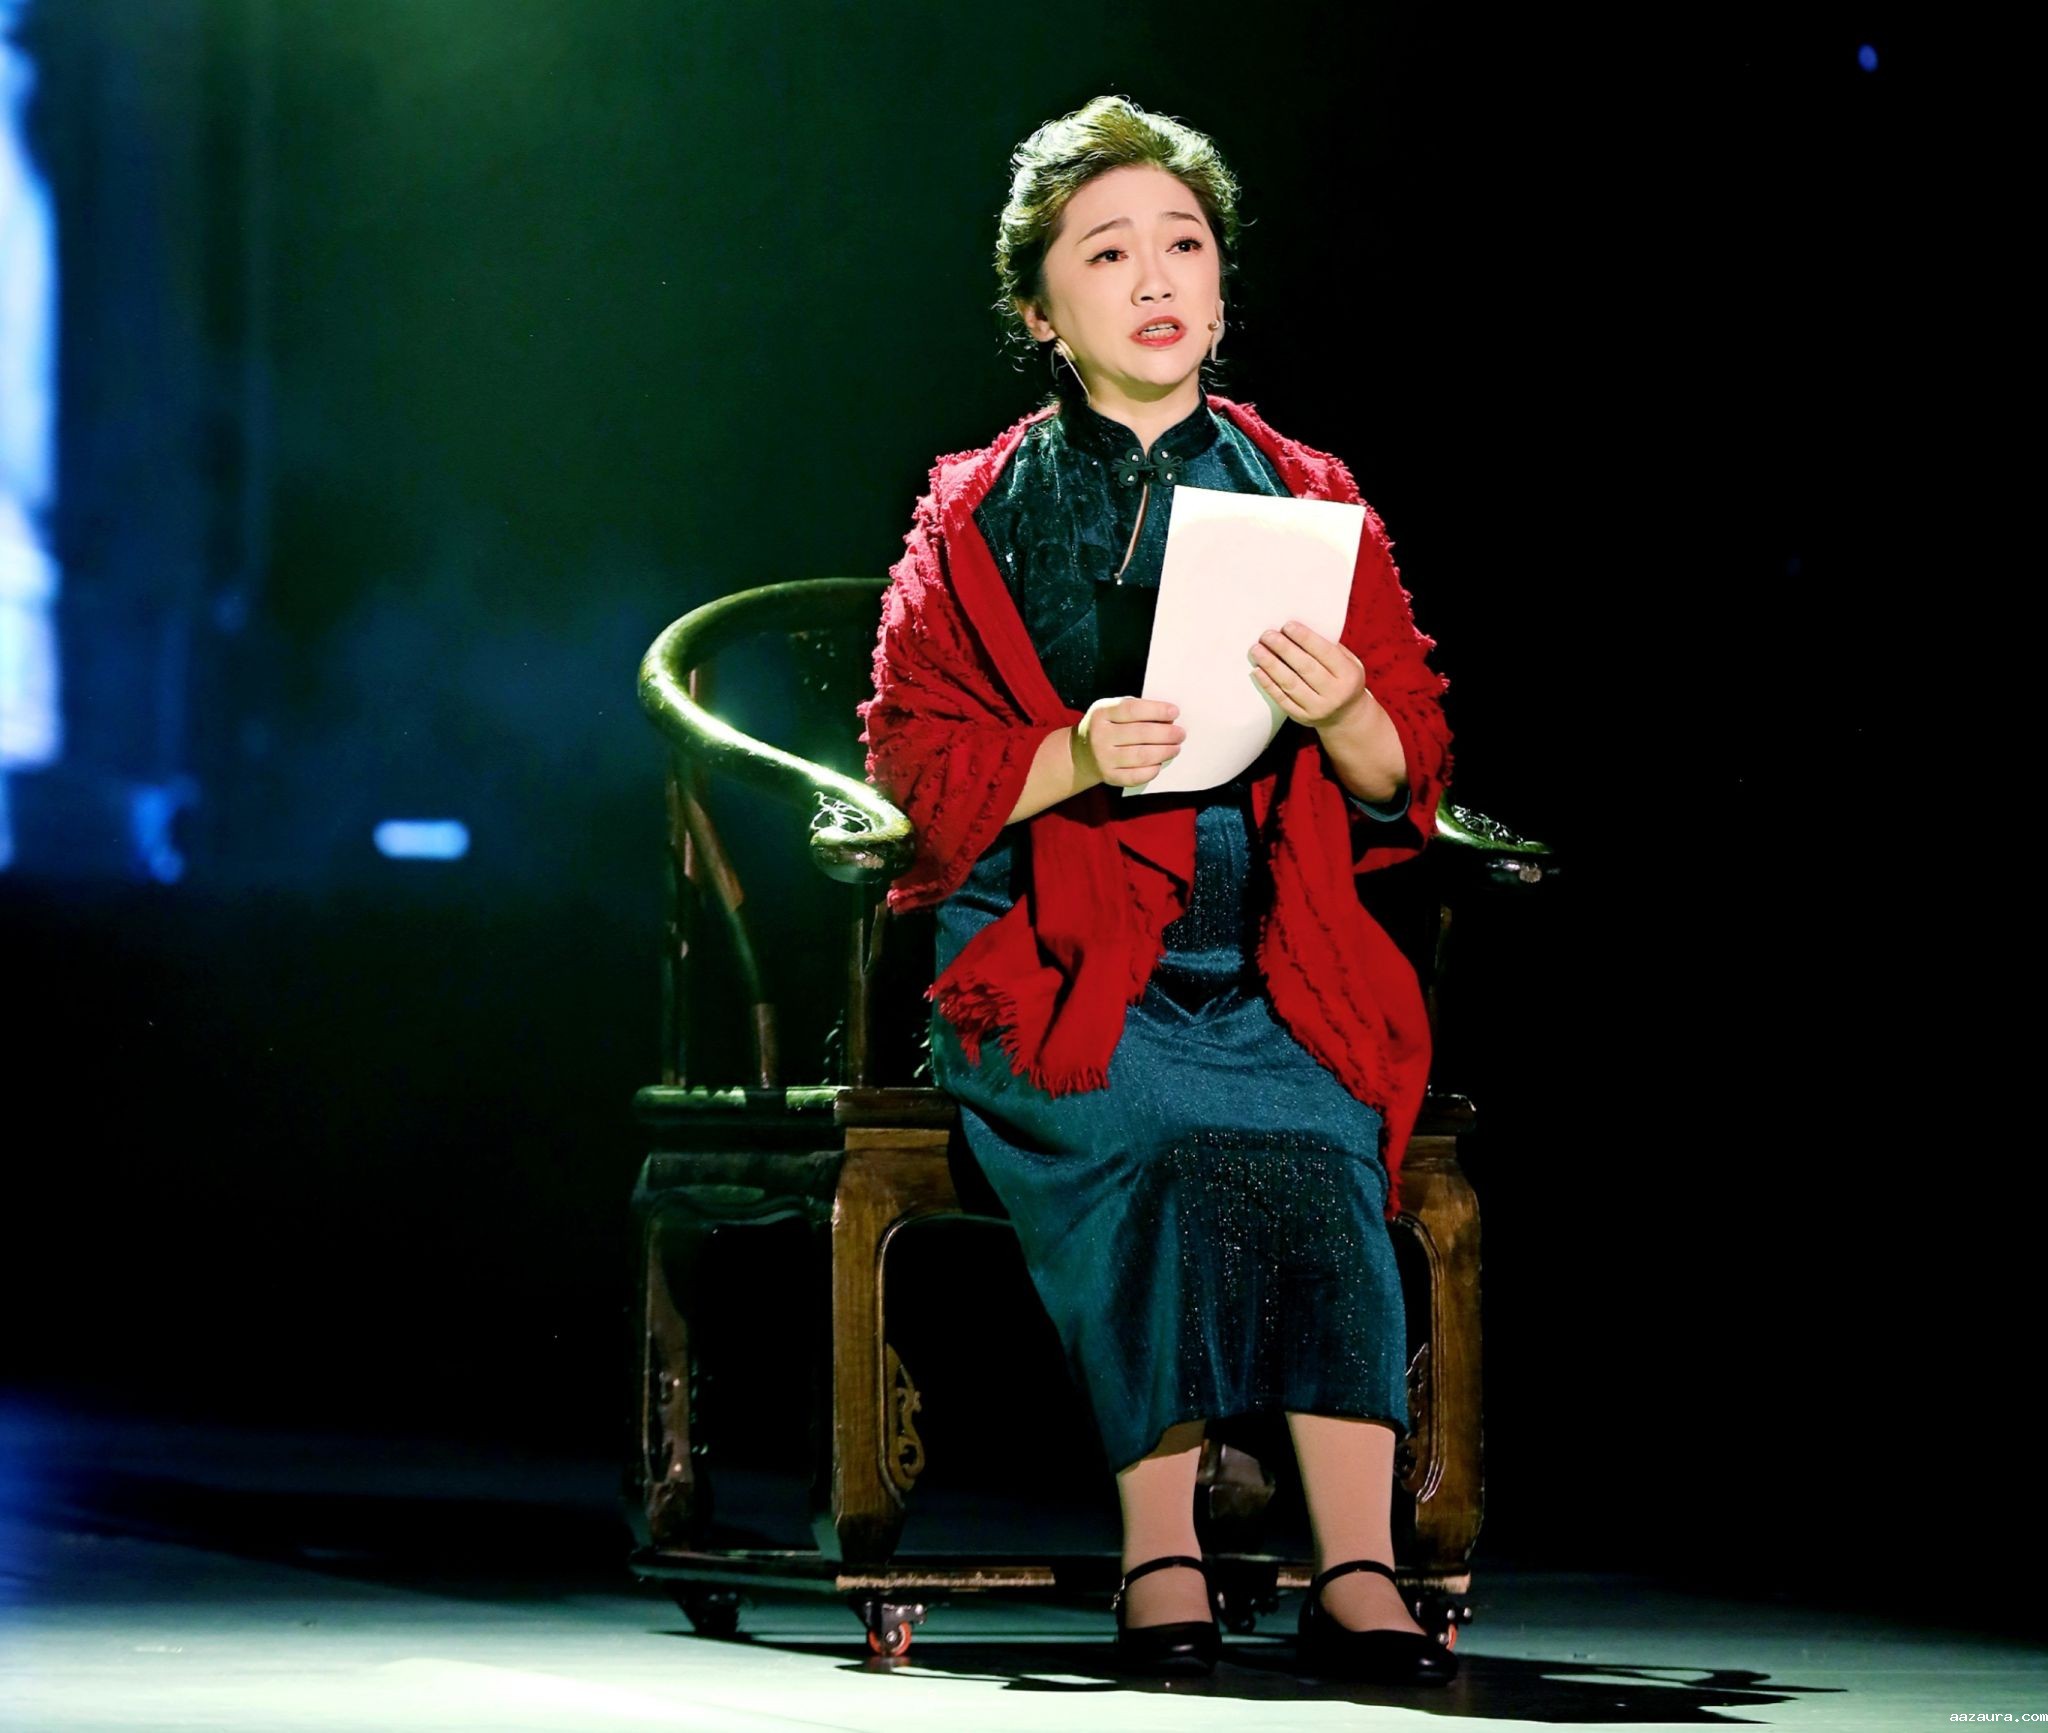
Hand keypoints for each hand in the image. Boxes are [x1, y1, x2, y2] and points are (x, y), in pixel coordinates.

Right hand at [1076, 696, 1183, 787]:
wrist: (1081, 754)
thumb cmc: (1106, 727)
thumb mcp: (1111, 710)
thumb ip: (1135, 710)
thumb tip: (1168, 717)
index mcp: (1102, 713)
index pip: (1132, 709)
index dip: (1157, 710)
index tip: (1175, 712)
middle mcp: (1100, 736)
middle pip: (1141, 733)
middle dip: (1167, 733)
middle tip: (1180, 733)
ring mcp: (1103, 758)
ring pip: (1141, 755)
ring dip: (1164, 751)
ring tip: (1176, 747)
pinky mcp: (1109, 776)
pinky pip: (1136, 776)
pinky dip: (1152, 770)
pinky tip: (1159, 763)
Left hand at [1248, 620, 1370, 730]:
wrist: (1345, 716)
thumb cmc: (1343, 680)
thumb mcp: (1350, 663)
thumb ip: (1331, 648)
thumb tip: (1300, 629)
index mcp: (1349, 675)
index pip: (1325, 653)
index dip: (1305, 638)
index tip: (1287, 625)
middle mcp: (1335, 693)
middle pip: (1305, 667)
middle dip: (1284, 649)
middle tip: (1267, 635)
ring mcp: (1318, 708)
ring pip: (1290, 684)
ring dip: (1271, 665)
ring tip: (1257, 650)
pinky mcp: (1302, 717)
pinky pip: (1282, 699)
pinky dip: (1268, 684)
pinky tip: (1257, 671)